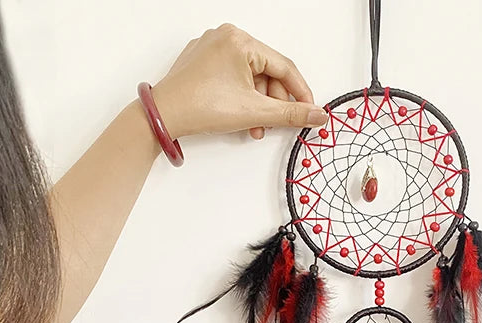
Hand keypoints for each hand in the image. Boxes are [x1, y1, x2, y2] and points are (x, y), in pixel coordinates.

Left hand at [152, 24, 327, 140]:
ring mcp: (212, 48)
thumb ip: (292, 114)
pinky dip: (241, 97)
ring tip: (254, 126)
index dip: (300, 93)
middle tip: (274, 124)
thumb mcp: (255, 111)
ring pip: (250, 77)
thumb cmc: (200, 106)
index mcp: (241, 40)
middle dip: (272, 103)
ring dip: (258, 104)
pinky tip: (239, 115)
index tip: (309, 111)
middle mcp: (226, 37)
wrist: (164, 116)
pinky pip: (232, 77)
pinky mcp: (202, 61)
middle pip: (267, 72)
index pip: (284, 67)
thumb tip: (317, 115)